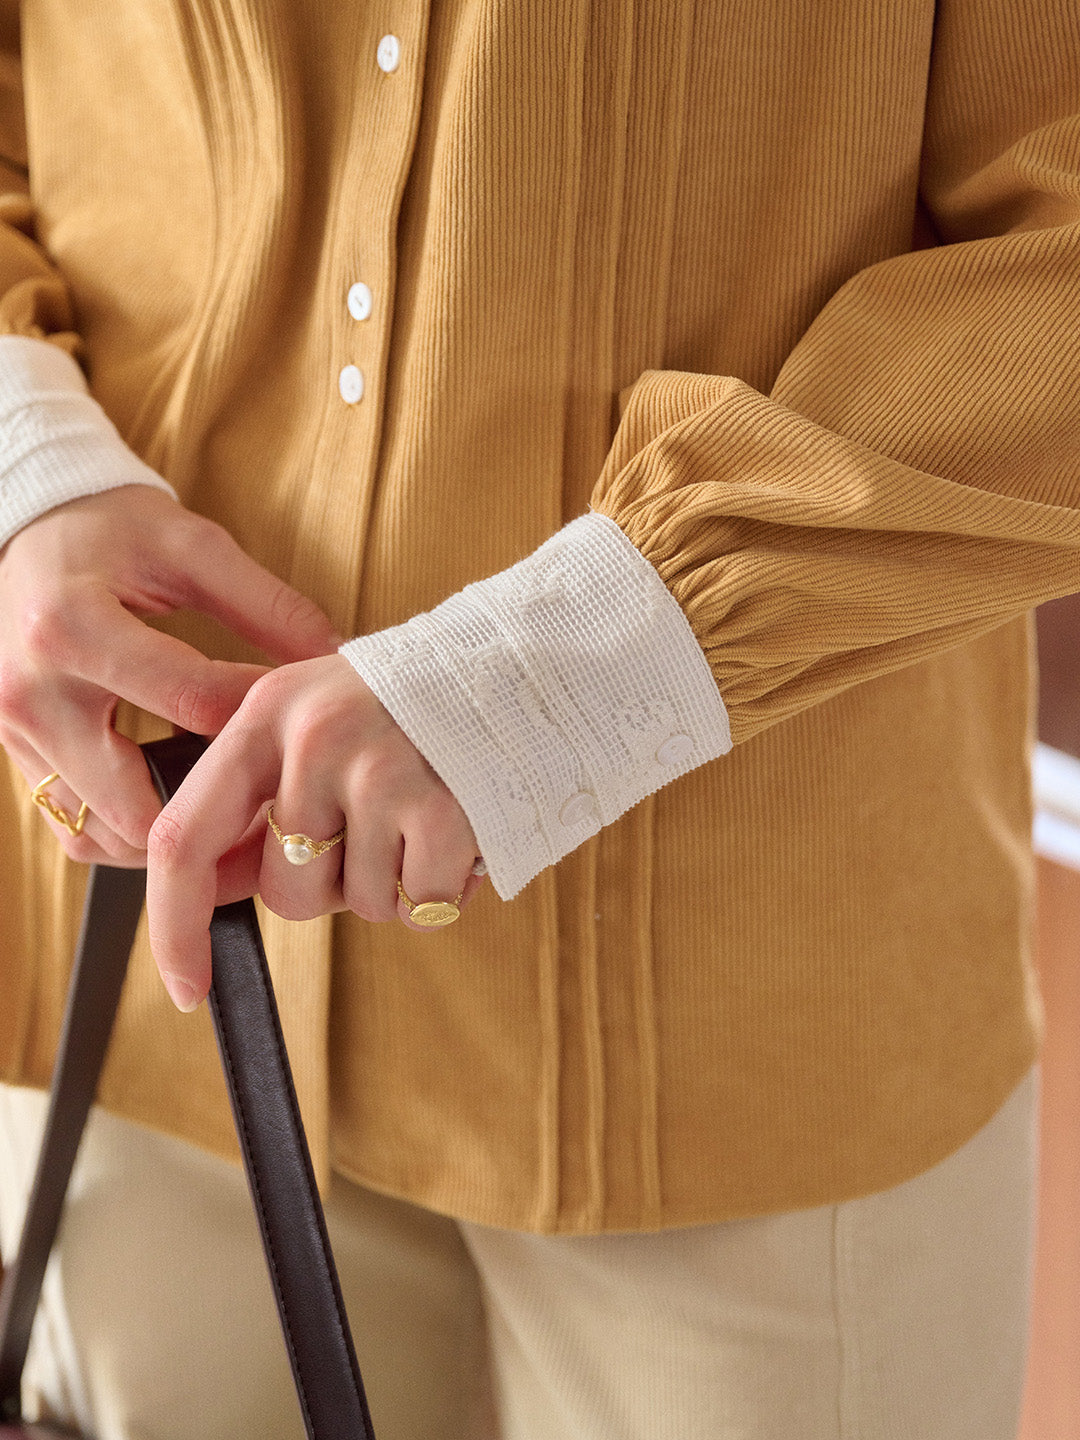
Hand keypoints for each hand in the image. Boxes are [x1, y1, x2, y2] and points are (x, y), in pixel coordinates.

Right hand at [0, 485, 339, 864]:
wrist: (28, 523)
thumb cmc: (110, 528)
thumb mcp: (192, 547)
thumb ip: (268, 606)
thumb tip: (338, 658)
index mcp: (73, 626)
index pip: (191, 700)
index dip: (262, 716)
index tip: (304, 715)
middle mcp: (32, 691)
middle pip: (136, 803)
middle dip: (214, 813)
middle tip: (274, 800)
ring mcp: (14, 731)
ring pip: (98, 833)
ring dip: (171, 837)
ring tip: (236, 811)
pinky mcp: (15, 753)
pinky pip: (72, 826)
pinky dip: (129, 832)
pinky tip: (181, 806)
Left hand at [145, 654, 484, 1010]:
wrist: (530, 668)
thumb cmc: (413, 705)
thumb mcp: (319, 725)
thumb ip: (256, 803)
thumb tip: (207, 893)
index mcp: (268, 713)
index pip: (186, 836)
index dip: (175, 925)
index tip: (183, 988)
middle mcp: (315, 738)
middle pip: (286, 892)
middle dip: (331, 886)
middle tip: (379, 828)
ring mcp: (379, 773)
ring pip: (360, 905)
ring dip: (394, 883)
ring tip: (426, 815)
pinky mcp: (442, 810)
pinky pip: (418, 907)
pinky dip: (441, 890)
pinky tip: (459, 833)